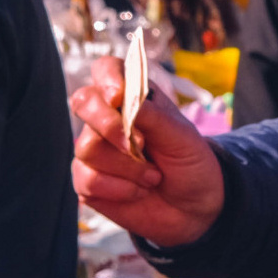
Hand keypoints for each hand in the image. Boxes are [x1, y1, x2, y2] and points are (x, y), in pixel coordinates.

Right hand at [72, 56, 225, 247]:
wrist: (195, 208)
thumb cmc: (189, 163)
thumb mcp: (182, 136)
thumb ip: (153, 116)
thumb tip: (124, 99)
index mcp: (132, 98)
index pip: (106, 70)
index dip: (107, 78)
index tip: (119, 97)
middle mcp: (108, 119)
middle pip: (83, 102)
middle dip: (109, 125)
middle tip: (140, 145)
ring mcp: (95, 150)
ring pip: (87, 147)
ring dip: (127, 167)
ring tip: (153, 177)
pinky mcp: (88, 181)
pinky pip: (87, 179)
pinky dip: (118, 189)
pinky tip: (138, 192)